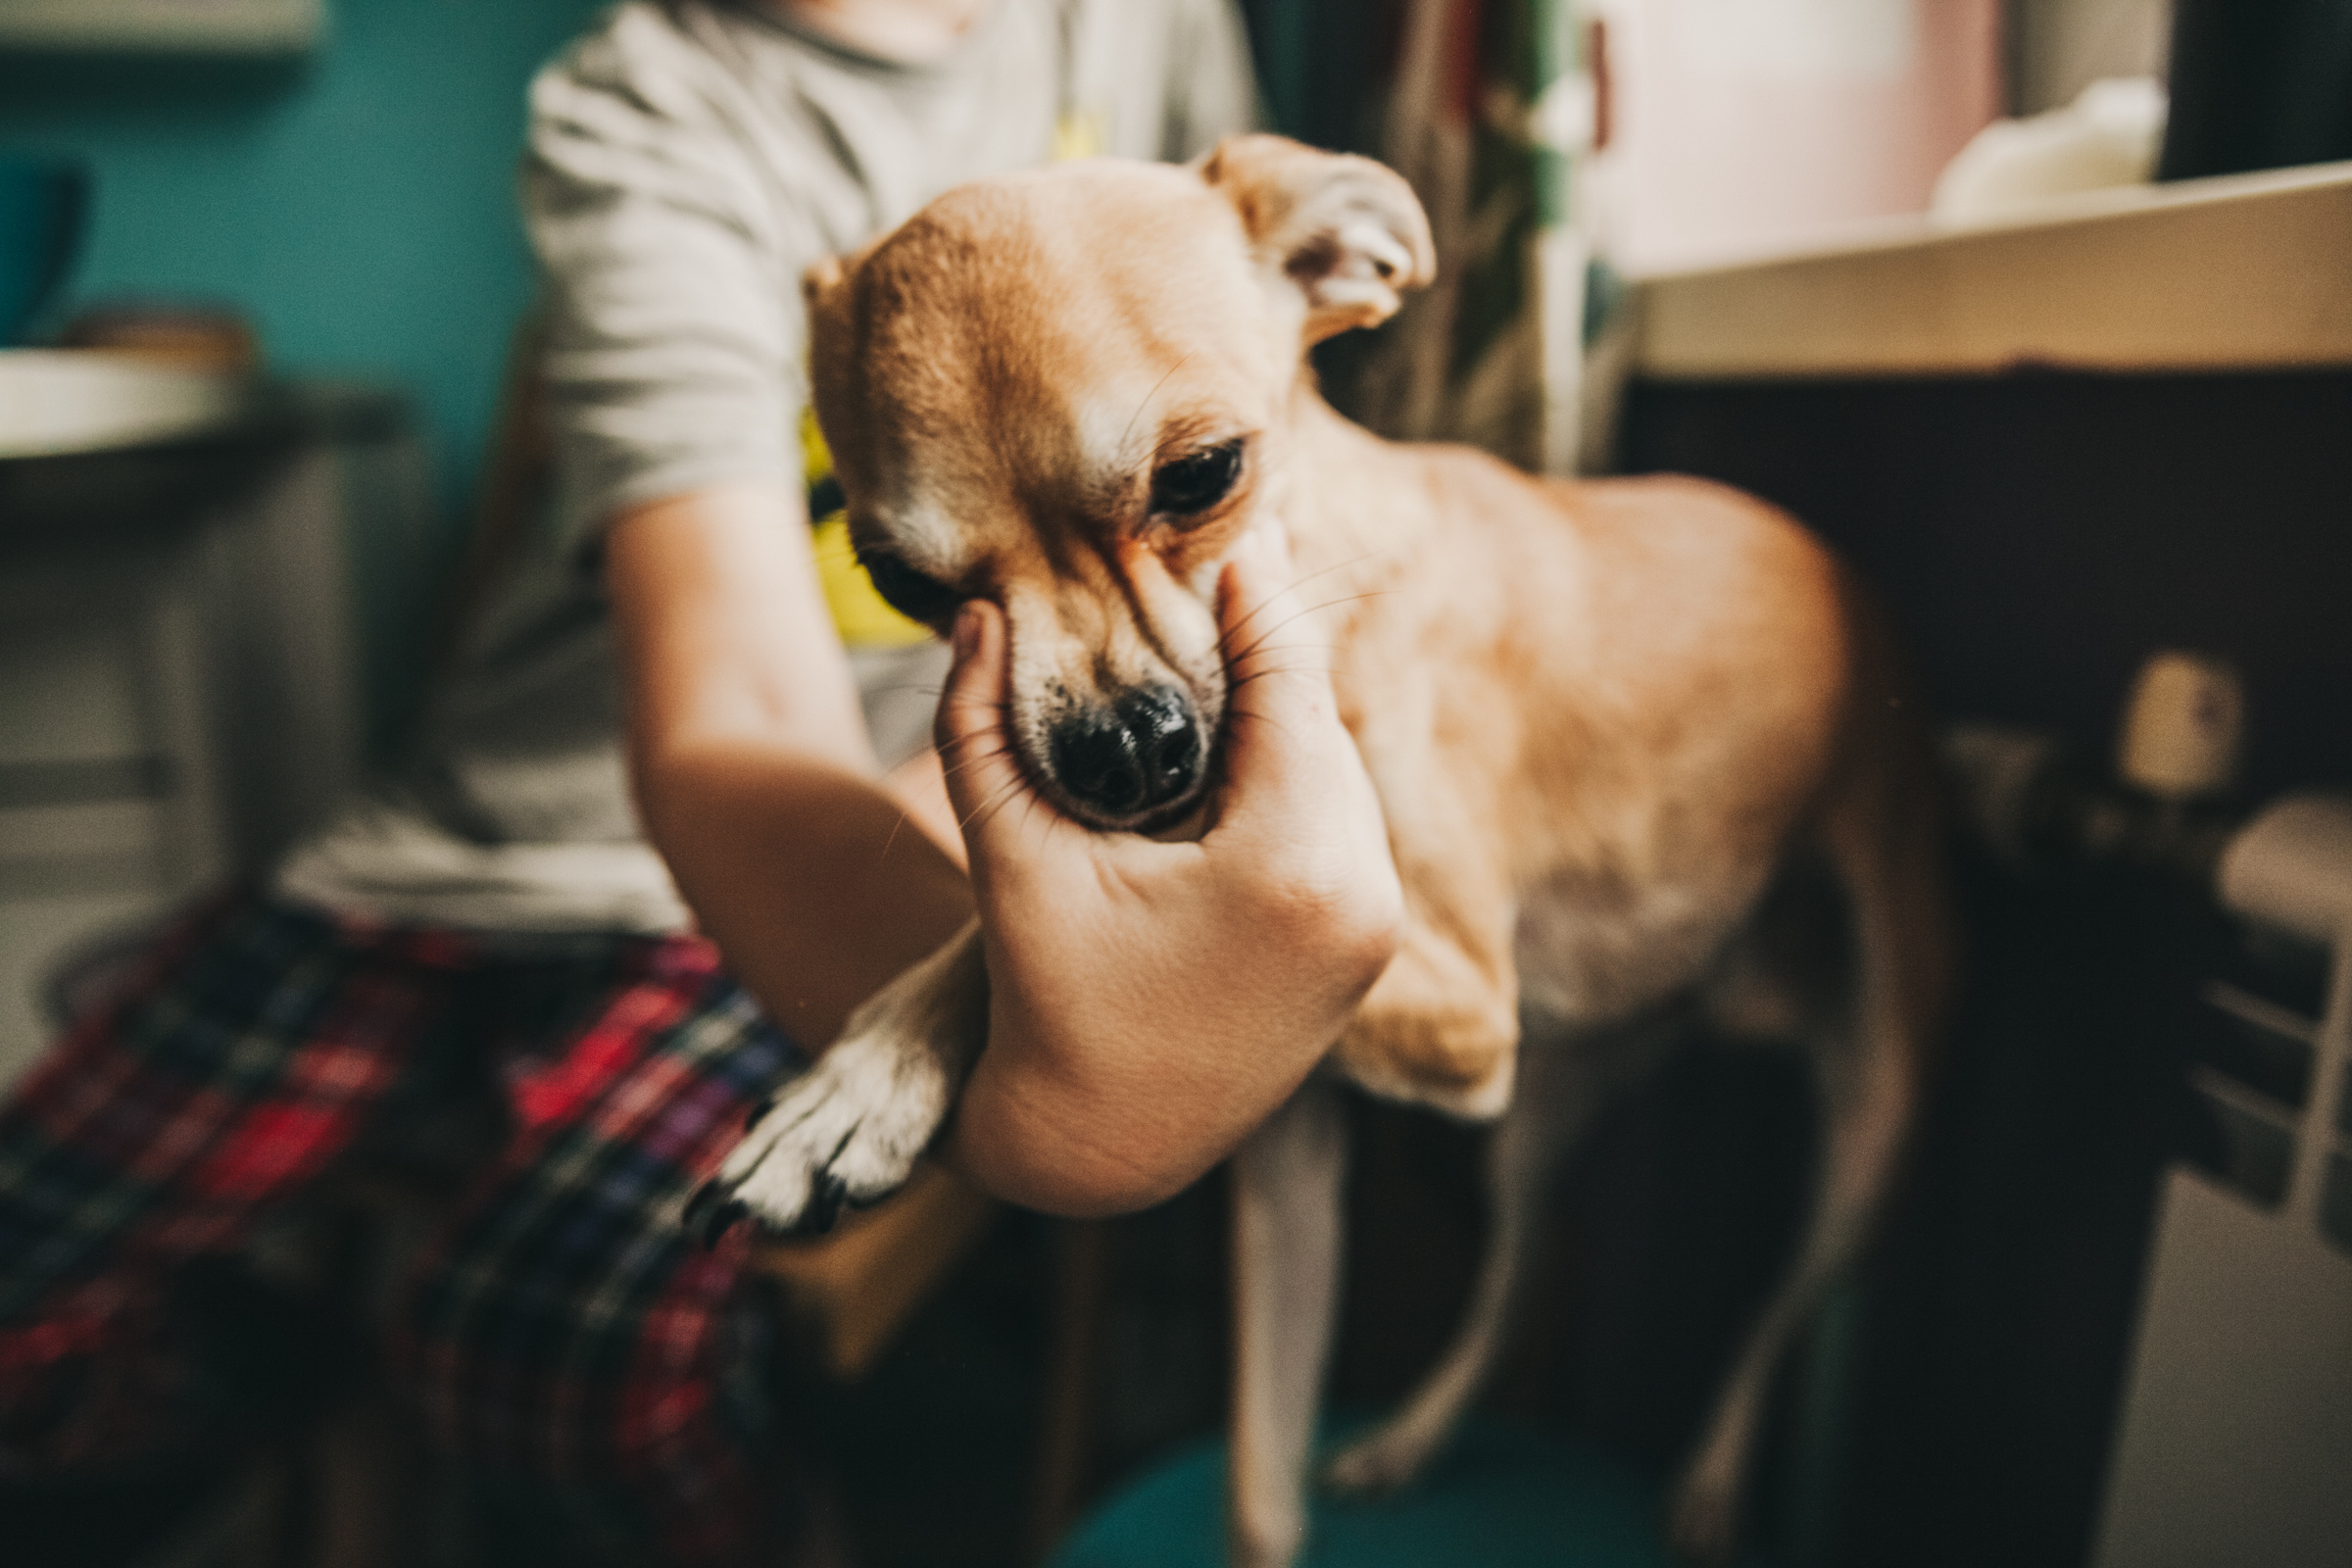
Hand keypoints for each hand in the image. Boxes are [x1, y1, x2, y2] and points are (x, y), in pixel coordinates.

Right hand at [938, 524, 1402, 1213]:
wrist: (1100, 1146)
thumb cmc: (1046, 1003)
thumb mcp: (1012, 860)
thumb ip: (981, 730)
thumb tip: (973, 616)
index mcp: (1290, 868)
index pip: (1288, 690)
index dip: (1260, 604)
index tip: (1242, 532)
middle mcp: (1361, 896)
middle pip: (1319, 726)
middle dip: (1268, 655)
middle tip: (1226, 573)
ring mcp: (1376, 928)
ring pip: (1337, 772)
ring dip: (1284, 717)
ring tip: (1228, 647)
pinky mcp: (1370, 949)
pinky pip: (1342, 823)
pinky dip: (1297, 778)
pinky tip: (1244, 743)